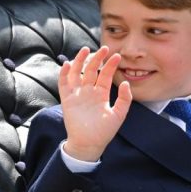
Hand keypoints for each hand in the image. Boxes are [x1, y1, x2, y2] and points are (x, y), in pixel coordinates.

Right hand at [58, 46, 131, 160]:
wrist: (89, 144)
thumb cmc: (105, 131)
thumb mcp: (119, 114)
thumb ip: (124, 99)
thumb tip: (126, 83)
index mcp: (101, 94)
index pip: (106, 75)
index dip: (110, 65)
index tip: (117, 56)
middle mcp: (89, 91)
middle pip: (92, 70)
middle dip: (97, 59)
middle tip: (104, 48)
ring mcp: (77, 94)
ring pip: (77, 73)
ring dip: (80, 61)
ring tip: (85, 50)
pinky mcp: (67, 99)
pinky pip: (64, 84)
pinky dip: (65, 73)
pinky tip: (68, 64)